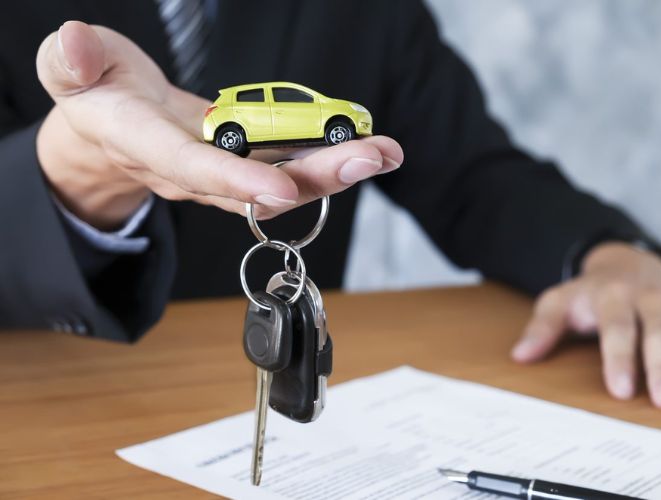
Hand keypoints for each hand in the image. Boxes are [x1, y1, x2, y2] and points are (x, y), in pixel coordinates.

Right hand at [35, 21, 401, 229]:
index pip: (191, 166)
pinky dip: (325, 159)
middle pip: (256, 183)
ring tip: (385, 152)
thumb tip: (75, 44)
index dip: (235, 180)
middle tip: (370, 157)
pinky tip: (363, 146)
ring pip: (280, 181)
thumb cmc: (94, 92)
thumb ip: (70, 60)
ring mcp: (223, 171)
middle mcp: (192, 170)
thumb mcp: (68, 69)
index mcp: (146, 145)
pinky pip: (286, 168)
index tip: (281, 188)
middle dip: (315, 175)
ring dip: (335, 170)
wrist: (109, 131)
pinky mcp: (243, 163)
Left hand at [512, 243, 660, 408]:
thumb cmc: (591, 291)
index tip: (620, 390)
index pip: (617, 329)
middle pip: (660, 335)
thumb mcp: (560, 301)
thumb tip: (520, 356)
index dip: (618, 359)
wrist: (628, 261)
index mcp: (614, 296)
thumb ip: (542, 327)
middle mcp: (651, 300)